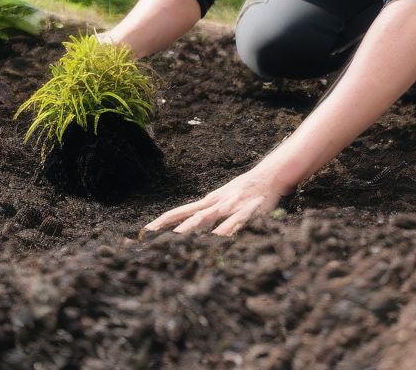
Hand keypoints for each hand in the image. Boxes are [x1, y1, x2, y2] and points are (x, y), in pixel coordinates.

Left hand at [141, 167, 287, 236]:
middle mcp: (215, 204)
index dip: (163, 220)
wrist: (268, 176)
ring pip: (207, 217)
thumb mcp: (222, 199)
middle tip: (152, 236)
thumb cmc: (245, 190)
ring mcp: (229, 207)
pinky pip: (234, 223)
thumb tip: (192, 222)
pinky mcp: (246, 211)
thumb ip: (209, 212)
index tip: (147, 230)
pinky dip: (225, 231)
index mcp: (209, 202)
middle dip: (171, 226)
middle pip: (189, 215)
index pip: (181, 211)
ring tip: (177, 237)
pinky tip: (218, 239)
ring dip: (192, 227)